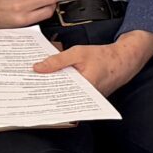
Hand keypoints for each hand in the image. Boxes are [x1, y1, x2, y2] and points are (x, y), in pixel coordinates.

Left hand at [33, 30, 152, 95]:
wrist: (124, 60)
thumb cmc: (103, 56)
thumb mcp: (78, 53)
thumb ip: (57, 60)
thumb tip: (37, 68)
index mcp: (84, 87)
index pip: (58, 95)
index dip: (42, 94)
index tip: (28, 92)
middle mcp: (85, 98)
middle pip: (59, 98)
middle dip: (44, 93)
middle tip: (27, 90)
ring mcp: (87, 100)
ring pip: (64, 97)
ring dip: (52, 92)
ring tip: (37, 86)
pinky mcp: (87, 98)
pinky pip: (70, 95)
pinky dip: (61, 90)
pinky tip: (52, 83)